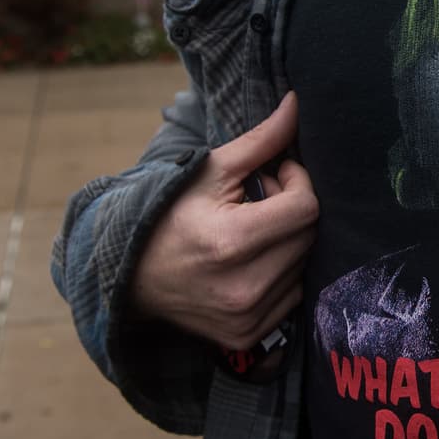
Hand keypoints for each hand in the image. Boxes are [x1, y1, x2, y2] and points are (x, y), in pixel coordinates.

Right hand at [132, 92, 319, 349]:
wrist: (130, 274)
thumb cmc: (172, 212)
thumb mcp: (211, 170)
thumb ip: (261, 140)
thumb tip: (299, 103)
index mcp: (231, 242)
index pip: (306, 207)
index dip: (298, 182)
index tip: (278, 174)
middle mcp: (243, 287)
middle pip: (309, 235)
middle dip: (294, 209)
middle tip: (264, 198)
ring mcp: (247, 317)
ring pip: (305, 264)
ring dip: (290, 241)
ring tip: (256, 227)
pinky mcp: (248, 335)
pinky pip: (294, 295)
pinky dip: (283, 272)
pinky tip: (254, 259)